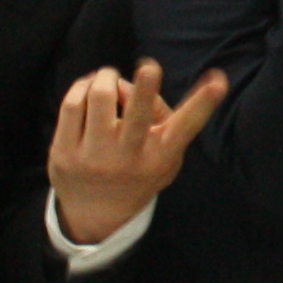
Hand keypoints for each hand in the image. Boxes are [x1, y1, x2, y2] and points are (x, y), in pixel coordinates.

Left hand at [45, 59, 228, 248]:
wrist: (97, 214)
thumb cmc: (138, 170)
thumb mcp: (164, 156)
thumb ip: (159, 117)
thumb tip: (130, 81)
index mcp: (159, 156)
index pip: (185, 126)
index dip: (203, 102)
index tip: (219, 81)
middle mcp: (128, 158)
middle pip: (136, 114)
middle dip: (145, 87)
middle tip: (149, 67)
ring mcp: (93, 157)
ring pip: (99, 97)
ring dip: (105, 77)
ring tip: (107, 78)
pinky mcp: (63, 154)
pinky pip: (72, 104)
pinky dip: (82, 87)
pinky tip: (88, 88)